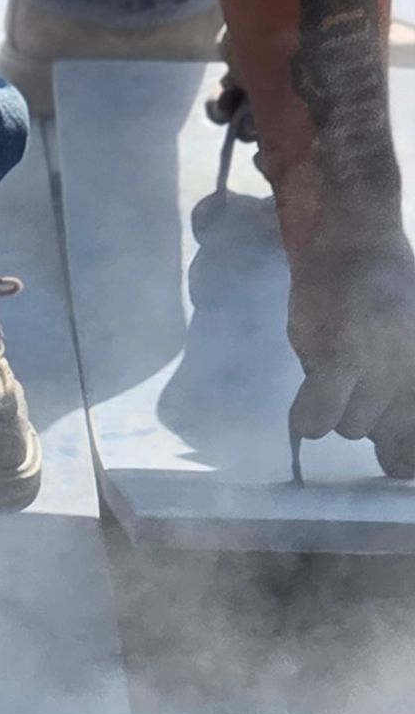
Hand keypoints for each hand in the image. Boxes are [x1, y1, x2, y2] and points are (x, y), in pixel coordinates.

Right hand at [285, 235, 414, 479]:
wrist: (352, 246)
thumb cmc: (384, 292)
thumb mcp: (413, 341)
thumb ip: (405, 390)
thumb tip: (399, 463)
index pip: (413, 440)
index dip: (404, 459)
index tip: (396, 466)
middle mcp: (412, 373)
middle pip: (387, 434)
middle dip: (369, 414)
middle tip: (358, 382)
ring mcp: (382, 370)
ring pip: (352, 429)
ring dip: (338, 408)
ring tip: (335, 371)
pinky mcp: (341, 363)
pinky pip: (317, 421)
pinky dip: (309, 415)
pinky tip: (311, 393)